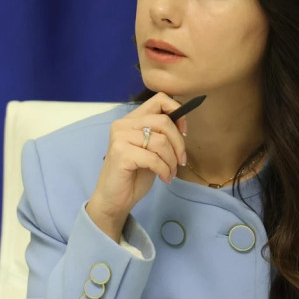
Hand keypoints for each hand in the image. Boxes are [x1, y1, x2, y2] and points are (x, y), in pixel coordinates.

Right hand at [86, 92, 187, 240]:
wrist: (114, 200)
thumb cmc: (134, 175)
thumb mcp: (151, 150)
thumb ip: (161, 134)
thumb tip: (182, 126)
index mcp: (132, 119)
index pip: (159, 99)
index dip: (177, 112)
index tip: (183, 132)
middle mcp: (123, 124)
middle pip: (164, 121)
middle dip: (178, 143)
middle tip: (181, 161)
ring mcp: (120, 137)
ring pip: (161, 141)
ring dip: (171, 161)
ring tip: (170, 172)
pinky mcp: (120, 153)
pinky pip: (153, 158)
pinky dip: (164, 170)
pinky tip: (164, 178)